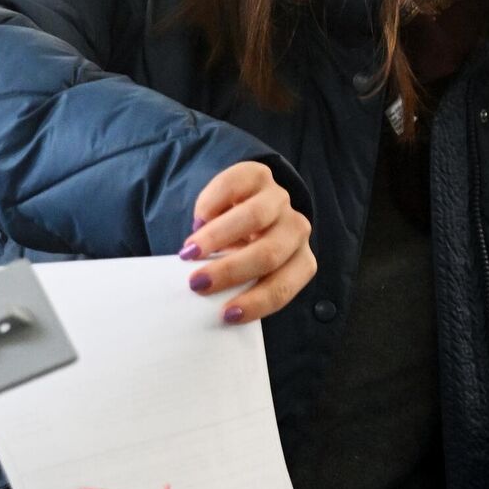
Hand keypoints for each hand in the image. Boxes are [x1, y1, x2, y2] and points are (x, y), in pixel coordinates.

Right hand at [181, 161, 315, 324]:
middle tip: (197, 283)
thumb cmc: (241, 249)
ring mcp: (279, 198)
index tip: (227, 314)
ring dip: (217, 238)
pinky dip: (212, 205)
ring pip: (254, 217)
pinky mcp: (257, 174)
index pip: (284, 285)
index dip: (258, 301)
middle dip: (231, 271)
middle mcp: (296, 228)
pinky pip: (235, 186)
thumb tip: (208, 300)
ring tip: (189, 253)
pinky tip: (198, 221)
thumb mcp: (245, 269)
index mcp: (300, 260)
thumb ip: (238, 283)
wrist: (243, 205)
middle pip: (269, 252)